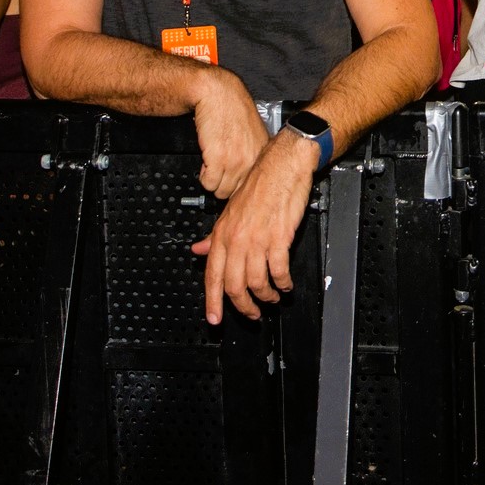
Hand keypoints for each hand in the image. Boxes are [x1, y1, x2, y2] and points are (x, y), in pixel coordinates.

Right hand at [187, 65, 270, 198]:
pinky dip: (204, 175)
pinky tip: (207, 158)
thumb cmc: (231, 109)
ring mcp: (236, 161)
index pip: (252, 184)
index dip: (238, 181)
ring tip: (213, 161)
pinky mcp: (218, 159)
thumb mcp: (253, 131)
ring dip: (213, 179)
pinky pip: (208, 183)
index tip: (232, 176)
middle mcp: (252, 159)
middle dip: (224, 182)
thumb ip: (253, 153)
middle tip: (219, 167)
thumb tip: (250, 172)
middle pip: (236, 191)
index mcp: (262, 153)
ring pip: (220, 190)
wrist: (217, 93)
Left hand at [191, 130, 315, 323]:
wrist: (282, 166)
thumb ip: (215, 236)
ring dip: (266, 296)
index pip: (212, 275)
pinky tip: (286, 285)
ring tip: (272, 298)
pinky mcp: (279, 238)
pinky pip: (278, 271)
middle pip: (234, 285)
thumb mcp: (229, 210)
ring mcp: (257, 239)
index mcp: (222, 233)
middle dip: (243, 306)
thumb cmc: (260, 184)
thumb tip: (199, 250)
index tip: (214, 319)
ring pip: (256, 282)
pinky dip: (283, 283)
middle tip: (252, 315)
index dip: (212, 301)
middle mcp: (237, 238)